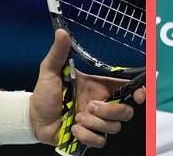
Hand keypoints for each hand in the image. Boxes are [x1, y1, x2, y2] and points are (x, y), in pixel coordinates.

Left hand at [30, 29, 145, 148]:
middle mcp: (101, 105)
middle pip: (126, 111)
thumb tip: (61, 32)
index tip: (140, 94)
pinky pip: (100, 140)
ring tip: (76, 117)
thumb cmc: (44, 93)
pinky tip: (73, 129)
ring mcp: (97, 123)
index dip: (139, 91)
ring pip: (114, 127)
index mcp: (98, 87)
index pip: (127, 88)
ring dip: (95, 123)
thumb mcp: (50, 70)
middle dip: (110, 111)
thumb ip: (59, 53)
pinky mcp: (89, 137)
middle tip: (90, 106)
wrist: (33, 118)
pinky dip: (86, 136)